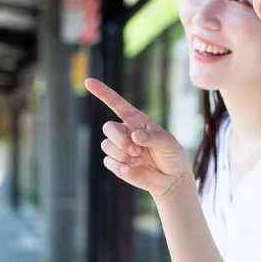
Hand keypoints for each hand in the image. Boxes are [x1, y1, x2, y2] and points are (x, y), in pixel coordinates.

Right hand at [84, 78, 193, 199]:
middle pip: (108, 127)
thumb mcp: (168, 143)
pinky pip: (107, 161)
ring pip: (106, 145)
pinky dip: (118, 165)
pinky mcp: (117, 163)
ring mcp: (120, 148)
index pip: (117, 103)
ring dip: (122, 155)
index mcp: (137, 120)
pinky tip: (129, 169)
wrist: (171, 179)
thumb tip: (135, 135)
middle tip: (136, 151)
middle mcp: (125, 132)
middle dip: (120, 140)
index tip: (88, 82)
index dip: (102, 92)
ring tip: (138, 161)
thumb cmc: (172, 155)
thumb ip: (152, 137)